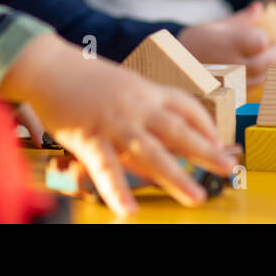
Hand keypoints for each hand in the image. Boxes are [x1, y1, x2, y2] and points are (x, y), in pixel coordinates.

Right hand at [0, 33, 236, 216]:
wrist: (47, 65)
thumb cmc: (82, 77)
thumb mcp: (122, 85)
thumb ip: (143, 108)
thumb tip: (162, 135)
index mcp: (145, 91)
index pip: (187, 106)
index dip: (207, 125)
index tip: (221, 143)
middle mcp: (136, 106)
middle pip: (179, 131)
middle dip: (206, 151)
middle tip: (228, 167)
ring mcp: (114, 122)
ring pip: (151, 152)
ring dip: (176, 176)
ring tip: (196, 196)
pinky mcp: (89, 137)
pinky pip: (106, 167)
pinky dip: (117, 190)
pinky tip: (128, 210)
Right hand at [178, 2, 275, 84]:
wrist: (174, 68)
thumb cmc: (194, 43)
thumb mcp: (216, 26)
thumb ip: (241, 20)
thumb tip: (260, 7)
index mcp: (228, 43)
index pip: (260, 41)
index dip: (266, 38)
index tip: (268, 35)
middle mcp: (232, 64)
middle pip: (267, 62)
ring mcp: (232, 81)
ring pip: (264, 76)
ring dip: (274, 66)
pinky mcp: (232, 93)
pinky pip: (255, 86)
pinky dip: (263, 76)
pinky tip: (264, 69)